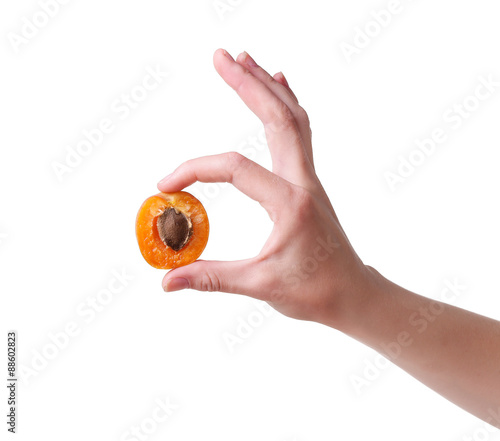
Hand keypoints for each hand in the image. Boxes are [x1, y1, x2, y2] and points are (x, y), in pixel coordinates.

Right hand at [157, 49, 374, 326]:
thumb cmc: (316, 292)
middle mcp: (303, 182)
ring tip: (244, 60)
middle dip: (247, 84)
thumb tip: (167, 280)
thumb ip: (211, 278)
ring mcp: (309, 178)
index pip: (235, 169)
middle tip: (220, 57)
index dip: (195, 170)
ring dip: (267, 87)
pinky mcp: (308, 181)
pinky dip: (286, 105)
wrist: (353, 293)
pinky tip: (278, 86)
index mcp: (290, 204)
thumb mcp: (260, 286)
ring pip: (292, 119)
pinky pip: (300, 133)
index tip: (166, 187)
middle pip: (277, 118)